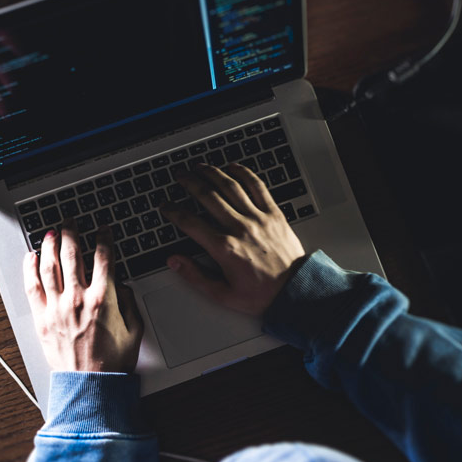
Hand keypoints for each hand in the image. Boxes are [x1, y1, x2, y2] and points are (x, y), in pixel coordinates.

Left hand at [23, 223, 142, 372]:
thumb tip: (121, 285)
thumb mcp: (135, 328)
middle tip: (71, 221)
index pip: (103, 257)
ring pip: (50, 265)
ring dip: (50, 244)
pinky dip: (30, 268)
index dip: (104, 238)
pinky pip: (32, 286)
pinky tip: (31, 256)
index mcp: (103, 299)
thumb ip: (129, 302)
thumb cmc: (113, 361)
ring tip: (51, 232)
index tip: (103, 229)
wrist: (90, 384)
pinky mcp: (42, 318)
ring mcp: (56, 307)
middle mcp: (77, 299)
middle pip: (72, 254)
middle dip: (72, 232)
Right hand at [160, 163, 305, 315]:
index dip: (173, 212)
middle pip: (208, 197)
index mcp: (225, 249)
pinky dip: (244, 174)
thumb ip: (195, 276)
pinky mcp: (274, 214)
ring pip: (230, 187)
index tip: (166, 206)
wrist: (295, 290)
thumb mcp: (223, 294)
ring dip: (212, 173)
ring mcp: (258, 219)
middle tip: (179, 176)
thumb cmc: (262, 294)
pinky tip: (233, 167)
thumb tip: (174, 261)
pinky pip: (258, 187)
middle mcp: (240, 229)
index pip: (190, 223)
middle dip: (189, 183)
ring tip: (199, 167)